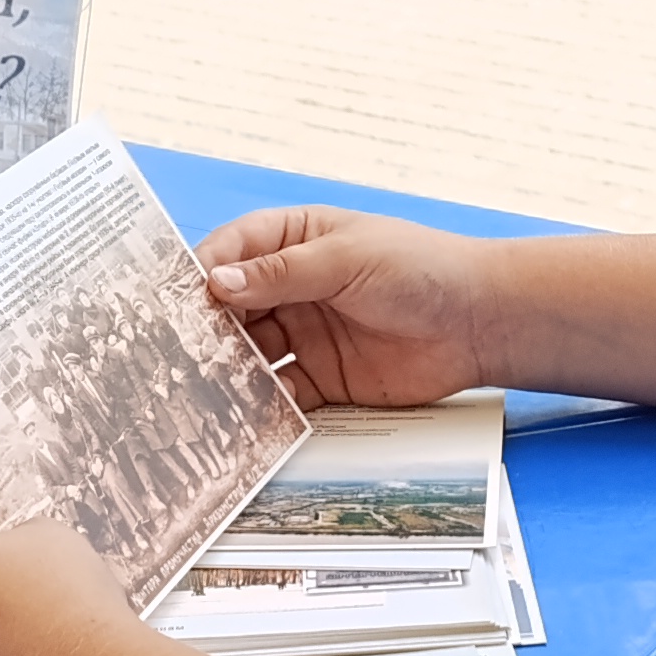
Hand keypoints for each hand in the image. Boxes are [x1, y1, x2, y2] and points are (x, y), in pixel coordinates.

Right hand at [195, 205, 503, 410]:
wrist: (479, 323)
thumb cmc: (421, 269)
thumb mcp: (346, 260)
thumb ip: (281, 273)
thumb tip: (216, 281)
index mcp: (297, 240)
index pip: (234, 250)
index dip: (203, 271)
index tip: (177, 298)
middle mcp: (294, 286)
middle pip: (233, 307)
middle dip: (206, 329)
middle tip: (176, 352)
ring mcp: (306, 333)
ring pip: (250, 353)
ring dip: (228, 369)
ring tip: (201, 389)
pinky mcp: (323, 378)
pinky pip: (280, 392)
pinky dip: (261, 405)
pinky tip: (244, 416)